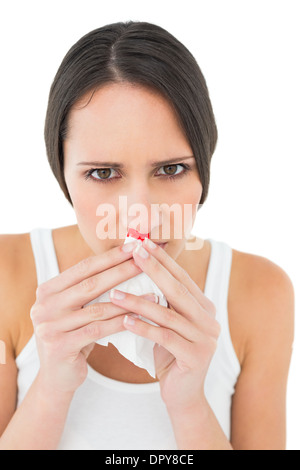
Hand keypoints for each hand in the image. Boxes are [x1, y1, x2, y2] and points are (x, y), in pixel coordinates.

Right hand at [30, 241, 144, 393]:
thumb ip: (89, 289)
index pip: (83, 267)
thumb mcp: (75, 310)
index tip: (134, 246)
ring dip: (129, 299)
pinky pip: (98, 330)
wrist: (56, 378)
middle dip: (122, 271)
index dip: (110, 256)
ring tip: (154, 292)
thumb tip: (125, 260)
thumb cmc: (73, 337)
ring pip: (98, 308)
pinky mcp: (60, 346)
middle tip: (145, 261)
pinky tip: (141, 316)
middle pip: (91, 283)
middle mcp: (44, 305)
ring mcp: (49, 326)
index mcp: (47, 290)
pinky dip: (122, 322)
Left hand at [109, 239, 219, 412]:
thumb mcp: (168, 323)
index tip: (142, 242)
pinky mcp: (196, 357)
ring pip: (167, 314)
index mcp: (204, 307)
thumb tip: (137, 269)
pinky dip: (144, 328)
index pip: (181, 277)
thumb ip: (162, 301)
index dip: (162, 259)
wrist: (183, 394)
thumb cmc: (169, 353)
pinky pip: (165, 337)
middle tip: (133, 252)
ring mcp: (206, 338)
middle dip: (153, 269)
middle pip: (177, 289)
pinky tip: (124, 321)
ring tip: (114, 293)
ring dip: (138, 302)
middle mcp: (209, 319)